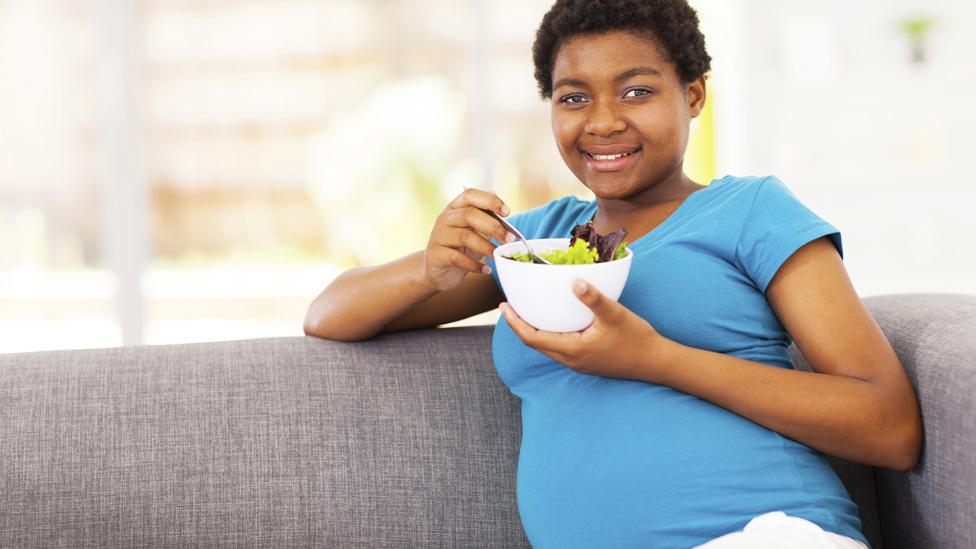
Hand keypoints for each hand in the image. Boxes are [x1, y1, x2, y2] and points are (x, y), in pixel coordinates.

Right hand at [421, 187, 516, 291]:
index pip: (470, 194)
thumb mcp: (475, 231)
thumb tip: (503, 210)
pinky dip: (474, 265)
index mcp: (455, 208)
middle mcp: (445, 219)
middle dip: (493, 226)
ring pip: (465, 236)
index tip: (506, 213)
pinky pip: (457, 258)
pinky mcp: (436, 255)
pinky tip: (485, 270)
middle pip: (469, 215)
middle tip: (509, 239)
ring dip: (486, 247)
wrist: (440, 271)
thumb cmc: (461, 248)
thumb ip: (486, 219)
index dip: (489, 201)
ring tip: (497, 255)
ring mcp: (439, 236)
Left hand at [500, 279, 667, 381]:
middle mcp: (571, 360)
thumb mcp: (614, 314)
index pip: (532, 338)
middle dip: (520, 325)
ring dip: (534, 330)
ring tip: (528, 311)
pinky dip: (550, 333)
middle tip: (511, 306)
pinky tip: (556, 320)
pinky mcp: (587, 361)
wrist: (656, 362)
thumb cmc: (636, 339)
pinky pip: (560, 347)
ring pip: (548, 347)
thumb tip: (574, 281)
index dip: (515, 323)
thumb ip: (593, 298)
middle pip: (535, 343)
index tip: (504, 307)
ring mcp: (579, 363)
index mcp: (572, 350)